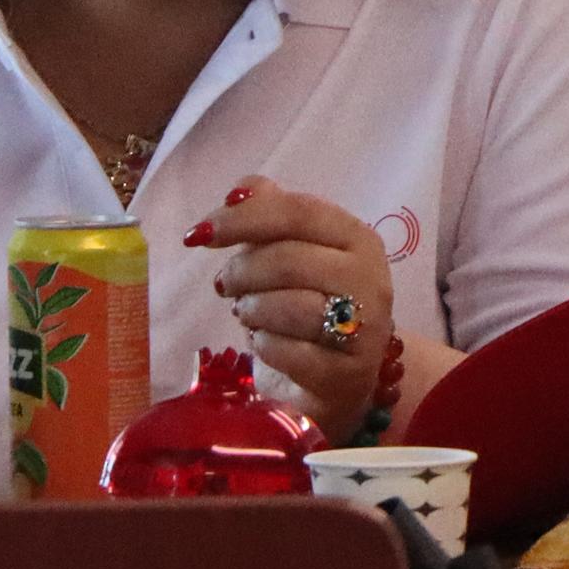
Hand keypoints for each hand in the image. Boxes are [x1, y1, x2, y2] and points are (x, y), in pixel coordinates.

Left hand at [187, 176, 395, 437]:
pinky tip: (264, 342)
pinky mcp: (345, 374)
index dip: (242, 218)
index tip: (199, 233)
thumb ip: (269, 212)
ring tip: (248, 313)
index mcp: (357, 237)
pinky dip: (262, 345)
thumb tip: (239, 190)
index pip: (296, 212)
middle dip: (242, 272)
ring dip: (252, 309)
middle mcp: (369, 278)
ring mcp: (365, 329)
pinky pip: (285, 351)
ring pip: (288, 306)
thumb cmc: (312, 303)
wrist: (344, 378)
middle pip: (288, 260)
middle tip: (226, 286)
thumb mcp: (294, 252)